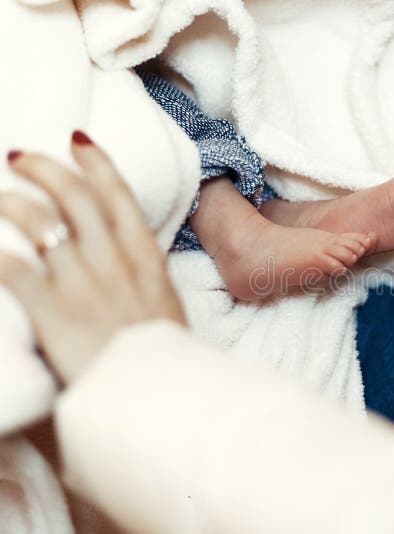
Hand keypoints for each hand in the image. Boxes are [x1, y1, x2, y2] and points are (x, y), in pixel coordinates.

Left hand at [0, 131, 184, 383]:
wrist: (151, 392)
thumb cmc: (162, 353)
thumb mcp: (165, 303)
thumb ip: (144, 272)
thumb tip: (129, 254)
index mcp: (144, 255)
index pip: (117, 192)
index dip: (94, 160)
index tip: (76, 139)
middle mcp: (111, 258)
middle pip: (73, 195)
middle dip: (43, 167)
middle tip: (19, 156)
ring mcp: (81, 281)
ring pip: (37, 221)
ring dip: (10, 202)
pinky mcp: (51, 308)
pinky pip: (11, 267)